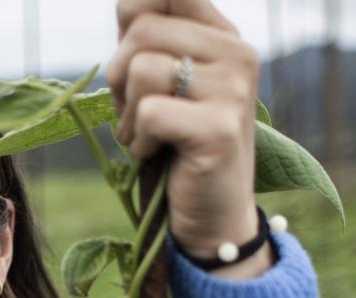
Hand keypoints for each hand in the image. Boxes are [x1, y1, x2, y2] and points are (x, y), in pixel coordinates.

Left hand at [107, 0, 268, 276]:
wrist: (212, 217)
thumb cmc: (176, 148)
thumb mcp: (164, 84)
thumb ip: (148, 41)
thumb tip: (125, 5)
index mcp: (222, 35)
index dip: (131, 14)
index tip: (132, 56)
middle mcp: (237, 53)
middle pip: (142, 29)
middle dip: (118, 75)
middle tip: (136, 112)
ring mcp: (233, 90)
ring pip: (141, 68)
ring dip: (127, 112)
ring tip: (147, 136)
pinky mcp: (219, 129)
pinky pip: (149, 113)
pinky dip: (139, 140)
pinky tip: (157, 154)